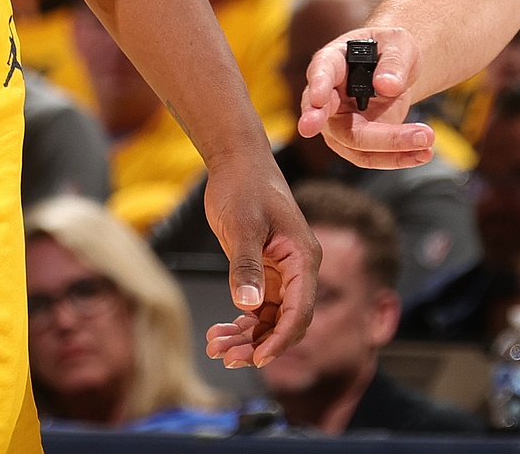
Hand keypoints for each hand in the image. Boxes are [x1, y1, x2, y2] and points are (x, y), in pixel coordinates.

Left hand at [201, 154, 318, 367]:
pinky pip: (257, 305)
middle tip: (227, 357)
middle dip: (258, 342)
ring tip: (217, 348)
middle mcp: (297, 270)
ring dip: (246, 336)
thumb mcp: (242, 224)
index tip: (258, 359)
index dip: (280, 339)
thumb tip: (249, 305)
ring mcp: (281, 272)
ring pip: (269, 317)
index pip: (299, 311)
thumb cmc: (243, 185)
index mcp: (302, 259)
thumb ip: (246, 264)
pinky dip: (241, 320)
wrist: (235, 160)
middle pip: (284, 321)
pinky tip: (220, 332)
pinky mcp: (263, 270)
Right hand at [298, 25, 435, 169]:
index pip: (320, 73)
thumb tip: (386, 85)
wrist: (398, 71)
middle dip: (340, 130)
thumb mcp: (398, 45)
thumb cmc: (391, 50)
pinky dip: (399, 158)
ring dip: (389, 147)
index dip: (317, 87)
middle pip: (331, 118)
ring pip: (354, 143)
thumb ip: (394, 63)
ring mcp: (340, 122)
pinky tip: (423, 153)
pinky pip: (373, 157)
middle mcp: (328, 95)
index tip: (319, 100)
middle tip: (322, 130)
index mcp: (332, 61)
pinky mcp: (358, 141)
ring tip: (425, 138)